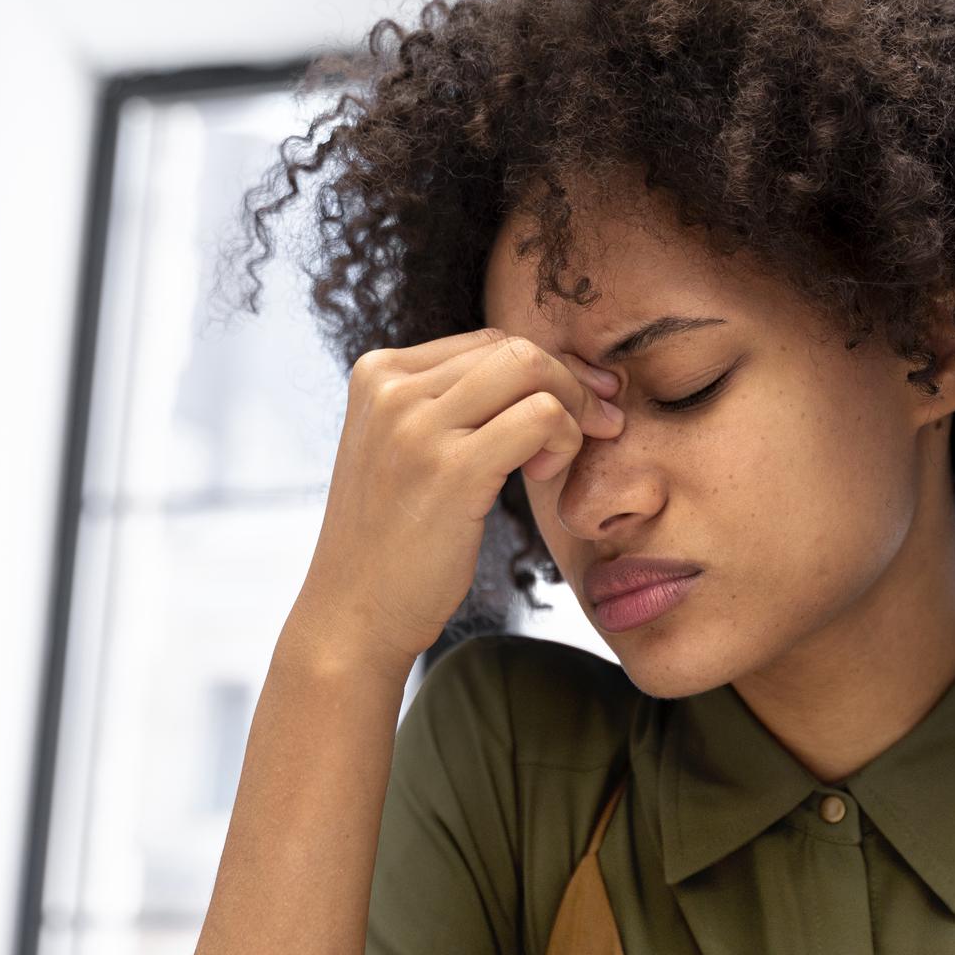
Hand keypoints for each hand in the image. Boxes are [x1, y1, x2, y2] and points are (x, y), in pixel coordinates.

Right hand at [295, 329, 624, 669]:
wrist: (354, 612)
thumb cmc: (393, 539)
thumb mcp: (403, 450)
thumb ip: (449, 404)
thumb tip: (542, 368)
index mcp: (377, 373)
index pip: (486, 342)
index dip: (545, 369)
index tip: (580, 403)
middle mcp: (392, 388)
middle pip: (514, 349)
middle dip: (572, 383)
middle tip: (600, 424)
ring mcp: (417, 425)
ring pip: (532, 370)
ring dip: (573, 409)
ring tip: (557, 459)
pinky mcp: (452, 468)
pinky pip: (541, 416)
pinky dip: (564, 438)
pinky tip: (544, 474)